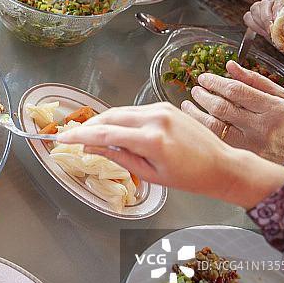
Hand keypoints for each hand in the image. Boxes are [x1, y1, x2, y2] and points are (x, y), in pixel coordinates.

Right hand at [55, 102, 283, 207]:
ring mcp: (160, 109)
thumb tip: (90, 148)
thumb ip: (117, 157)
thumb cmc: (189, 177)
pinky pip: (132, 111)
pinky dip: (117, 119)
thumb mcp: (149, 174)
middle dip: (86, 126)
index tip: (61, 138)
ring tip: (85, 134)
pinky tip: (109, 130)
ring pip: (119, 112)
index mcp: (152, 139)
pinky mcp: (163, 106)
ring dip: (100, 122)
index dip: (79, 135)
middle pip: (108, 118)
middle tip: (69, 136)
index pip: (105, 134)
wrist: (221, 165)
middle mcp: (155, 118)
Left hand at [182, 60, 283, 170]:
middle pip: (221, 108)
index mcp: (273, 108)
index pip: (235, 90)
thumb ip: (256, 81)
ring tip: (188, 105)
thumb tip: (230, 66)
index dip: (215, 82)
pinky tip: (196, 123)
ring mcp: (251, 145)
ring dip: (195, 114)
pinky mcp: (244, 158)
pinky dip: (203, 131)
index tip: (204, 78)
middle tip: (195, 90)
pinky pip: (216, 142)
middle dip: (202, 96)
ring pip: (213, 127)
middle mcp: (262, 128)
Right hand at [245, 0, 283, 65]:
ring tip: (269, 33)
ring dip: (259, 22)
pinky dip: (253, 26)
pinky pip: (249, 17)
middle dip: (266, 17)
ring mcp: (271, 9)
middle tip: (271, 31)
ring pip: (256, 8)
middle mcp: (283, 2)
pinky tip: (263, 33)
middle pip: (267, 2)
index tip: (277, 19)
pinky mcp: (262, 18)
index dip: (280, 6)